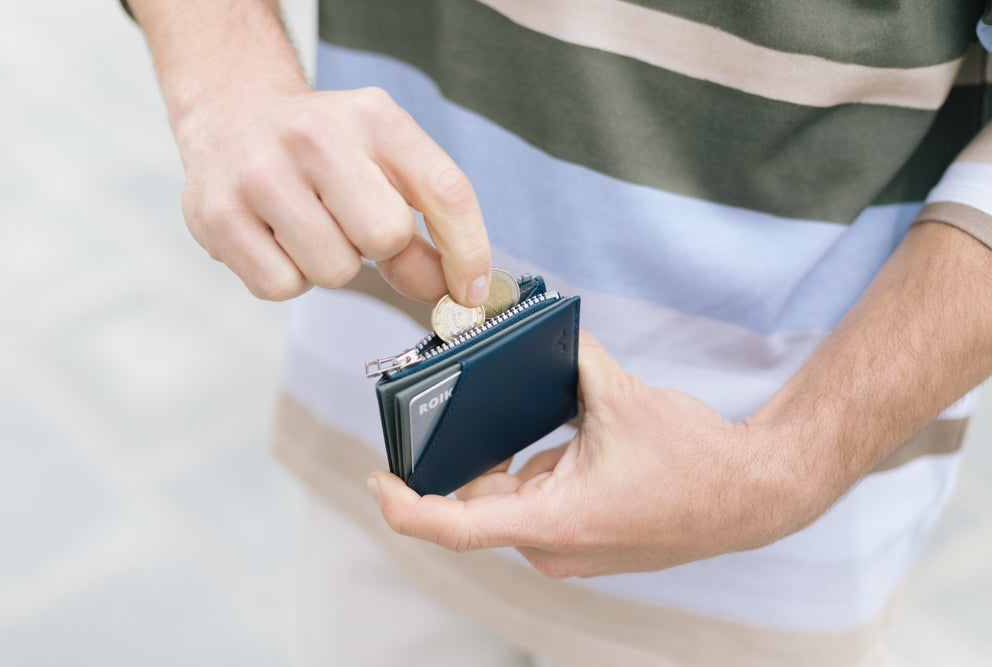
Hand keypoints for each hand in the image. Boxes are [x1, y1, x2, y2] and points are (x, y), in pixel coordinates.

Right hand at [177, 82, 490, 304]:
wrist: (232, 111)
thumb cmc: (321, 148)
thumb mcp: (382, 162)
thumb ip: (422, 228)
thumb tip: (449, 291)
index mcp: (373, 117)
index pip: (445, 190)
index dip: (468, 251)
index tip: (470, 291)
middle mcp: (315, 136)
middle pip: (387, 237)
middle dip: (379, 249)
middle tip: (351, 224)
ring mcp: (261, 174)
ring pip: (334, 271)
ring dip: (331, 264)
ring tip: (309, 224)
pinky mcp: (218, 215)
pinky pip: (282, 287)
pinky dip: (288, 277)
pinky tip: (276, 237)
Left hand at [368, 334, 815, 577]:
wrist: (753, 494)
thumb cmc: (696, 462)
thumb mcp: (623, 398)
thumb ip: (570, 359)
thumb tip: (535, 329)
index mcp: (556, 521)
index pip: (456, 526)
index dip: (406, 506)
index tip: (378, 480)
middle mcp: (555, 546)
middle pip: (479, 502)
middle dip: (462, 456)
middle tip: (448, 408)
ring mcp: (569, 549)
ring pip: (508, 502)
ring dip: (504, 462)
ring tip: (513, 415)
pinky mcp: (583, 540)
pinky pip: (535, 505)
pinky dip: (530, 473)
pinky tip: (553, 438)